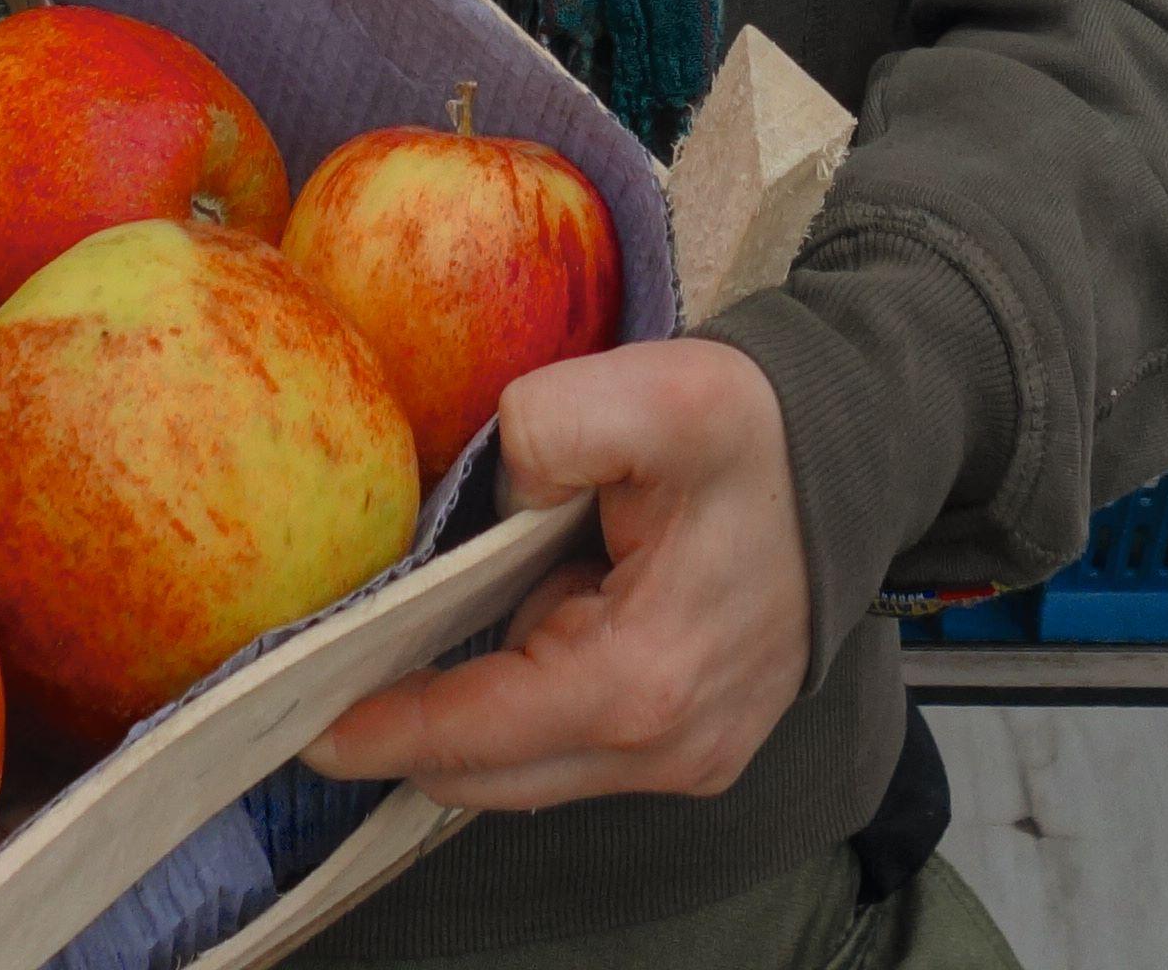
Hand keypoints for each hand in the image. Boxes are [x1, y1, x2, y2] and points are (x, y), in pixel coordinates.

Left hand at [305, 338, 811, 812]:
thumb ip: (555, 418)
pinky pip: (572, 752)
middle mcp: (666, 749)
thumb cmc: (764, 431)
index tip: (305, 721)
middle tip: (339, 666)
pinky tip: (524, 627)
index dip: (382, 727)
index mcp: (642, 682)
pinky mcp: (697, 749)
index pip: (471, 735)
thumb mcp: (664, 390)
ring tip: (446, 623)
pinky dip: (528, 708)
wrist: (863, 455)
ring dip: (478, 713)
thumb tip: (492, 476)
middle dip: (413, 729)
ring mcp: (688, 760)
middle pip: (486, 776)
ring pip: (526, 771)